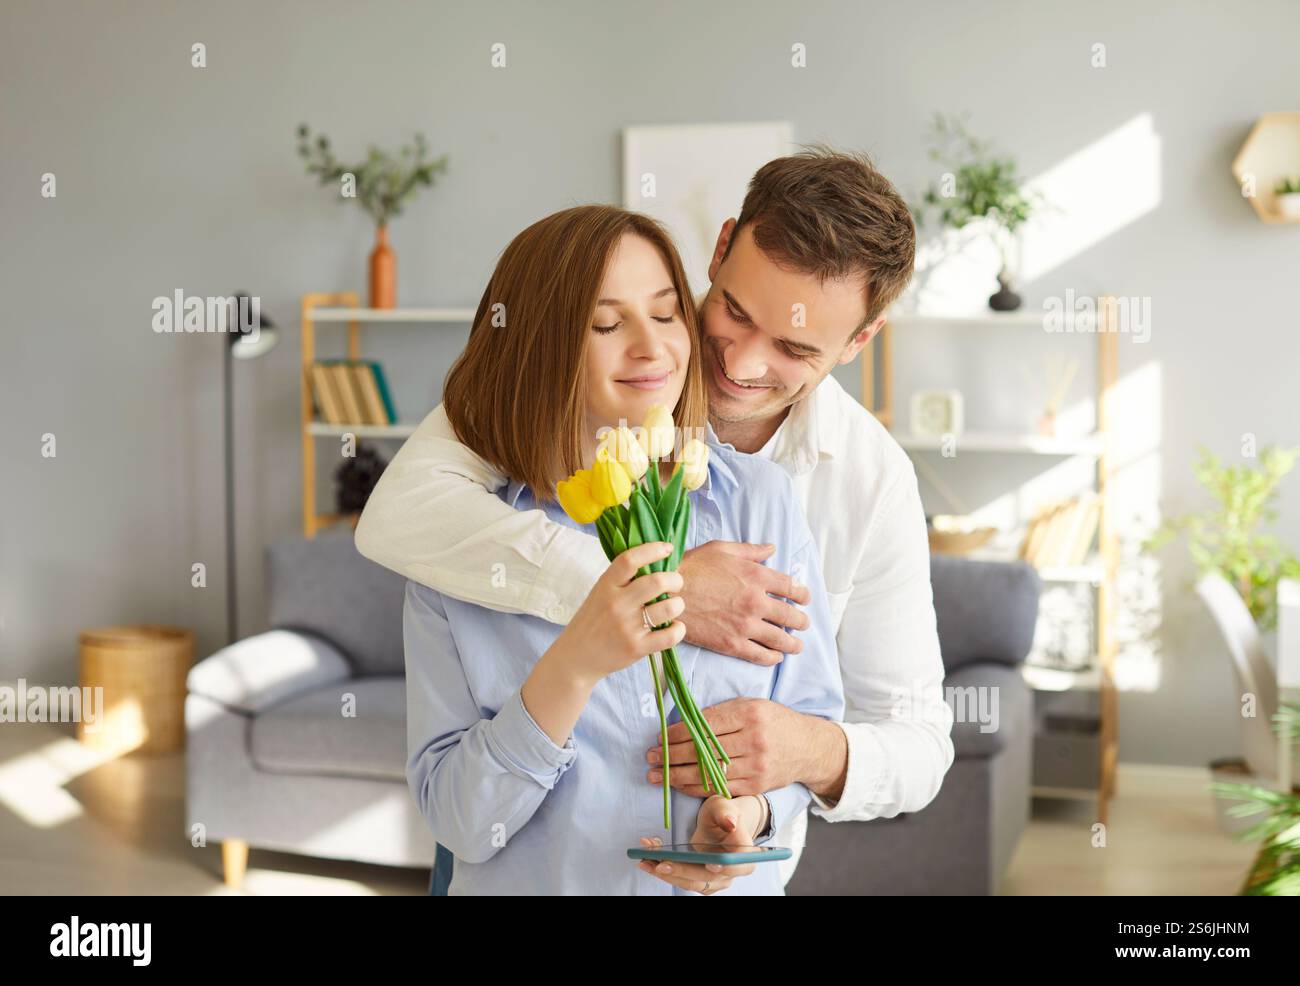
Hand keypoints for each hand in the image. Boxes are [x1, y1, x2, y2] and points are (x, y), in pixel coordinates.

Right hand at [545, 541, 685, 685]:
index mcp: (606, 585)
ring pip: (668, 608)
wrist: (576, 657)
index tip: (667, 549)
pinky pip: (670, 635)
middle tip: (675, 584)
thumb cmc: (592, 621)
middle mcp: (617, 604)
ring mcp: (627, 627)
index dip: (653, 549)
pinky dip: (679, 629)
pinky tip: (674, 626)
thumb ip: (622, 579)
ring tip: (674, 606)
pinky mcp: (636, 648)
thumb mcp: (600, 593)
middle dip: (675, 580)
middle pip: (657, 582)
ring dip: (678, 604)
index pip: (630, 559)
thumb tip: (657, 562)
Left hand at [636, 795, 763, 893]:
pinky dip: (664, 870)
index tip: (709, 865)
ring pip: (691, 882)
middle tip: (660, 864)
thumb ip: (726, 813)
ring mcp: (716, 879)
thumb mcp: (724, 805)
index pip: (736, 864)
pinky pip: (682, 879)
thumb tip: (731, 824)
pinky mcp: (700, 880)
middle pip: (707, 877)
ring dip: (667, 874)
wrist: (721, 823)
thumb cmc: (724, 813)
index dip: (724, 868)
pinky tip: (648, 858)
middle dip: (682, 871)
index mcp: (743, 852)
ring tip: (646, 861)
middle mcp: (731, 871)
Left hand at [645, 697, 846, 799]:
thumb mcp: (751, 705)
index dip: (678, 734)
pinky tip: (679, 785)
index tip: (660, 738)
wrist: (809, 747)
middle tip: (650, 757)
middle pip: (703, 750)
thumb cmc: (774, 721)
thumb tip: (684, 722)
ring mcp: (756, 765)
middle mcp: (753, 740)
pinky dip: (696, 787)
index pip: (705, 725)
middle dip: (671, 755)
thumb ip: (721, 713)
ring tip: (656, 775)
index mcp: (749, 713)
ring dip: (677, 775)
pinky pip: (719, 788)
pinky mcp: (756, 786)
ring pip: (708, 772)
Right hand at [677, 540, 809, 664]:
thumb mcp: (722, 549)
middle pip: (791, 615)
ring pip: (781, 639)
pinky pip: (761, 655)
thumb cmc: (691, 567)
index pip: (791, 587)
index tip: (804, 599)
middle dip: (801, 621)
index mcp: (756, 575)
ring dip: (793, 644)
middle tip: (803, 624)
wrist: (666, 594)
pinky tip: (776, 657)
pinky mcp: (732, 644)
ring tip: (797, 646)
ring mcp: (746, 625)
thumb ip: (750, 550)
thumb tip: (771, 549)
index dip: (801, 594)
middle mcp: (756, 602)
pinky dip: (772, 658)